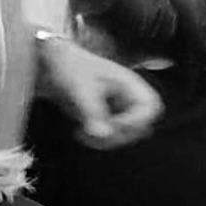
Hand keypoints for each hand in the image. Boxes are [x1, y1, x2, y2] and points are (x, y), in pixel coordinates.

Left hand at [34, 34, 162, 148]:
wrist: (54, 65)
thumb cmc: (70, 69)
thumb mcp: (80, 89)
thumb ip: (92, 111)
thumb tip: (102, 134)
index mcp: (130, 84)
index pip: (151, 108)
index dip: (136, 120)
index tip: (112, 122)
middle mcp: (128, 97)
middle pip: (141, 127)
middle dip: (119, 134)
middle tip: (94, 131)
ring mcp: (118, 109)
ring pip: (125, 136)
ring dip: (106, 141)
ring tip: (82, 133)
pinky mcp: (105, 119)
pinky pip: (110, 137)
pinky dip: (97, 140)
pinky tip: (80, 133)